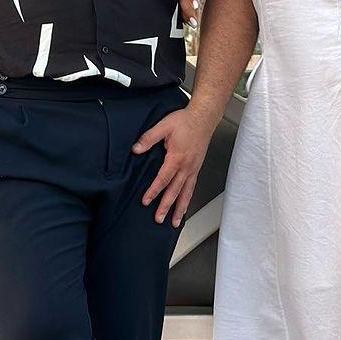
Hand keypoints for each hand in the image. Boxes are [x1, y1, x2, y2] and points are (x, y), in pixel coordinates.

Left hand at [133, 104, 217, 226]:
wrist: (204, 117)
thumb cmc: (185, 121)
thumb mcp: (164, 125)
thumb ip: (149, 138)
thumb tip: (136, 149)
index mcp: (177, 157)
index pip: (163, 178)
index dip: (154, 191)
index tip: (146, 200)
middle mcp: (187, 166)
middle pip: (175, 190)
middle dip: (167, 206)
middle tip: (159, 219)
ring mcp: (193, 168)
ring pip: (186, 192)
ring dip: (180, 208)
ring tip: (174, 221)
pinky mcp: (196, 168)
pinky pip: (192, 187)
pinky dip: (188, 199)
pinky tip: (184, 206)